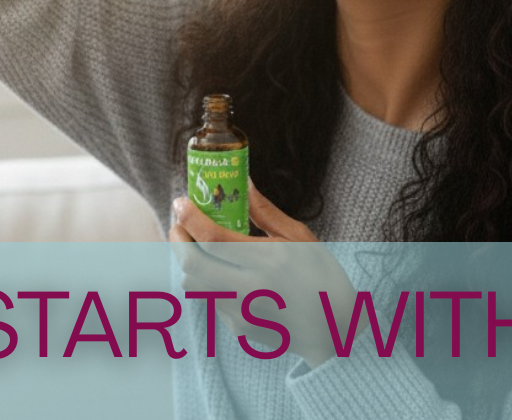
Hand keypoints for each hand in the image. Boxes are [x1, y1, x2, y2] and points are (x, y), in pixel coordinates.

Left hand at [169, 179, 358, 368]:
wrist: (334, 329)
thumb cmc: (321, 276)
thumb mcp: (299, 237)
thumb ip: (265, 211)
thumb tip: (244, 182)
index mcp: (270, 260)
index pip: (213, 239)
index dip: (190, 219)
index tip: (181, 202)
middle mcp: (252, 290)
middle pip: (193, 264)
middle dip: (178, 240)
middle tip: (179, 223)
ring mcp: (243, 313)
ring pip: (194, 285)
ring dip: (190, 261)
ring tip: (198, 244)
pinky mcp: (239, 328)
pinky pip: (210, 299)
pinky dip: (208, 281)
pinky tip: (223, 271)